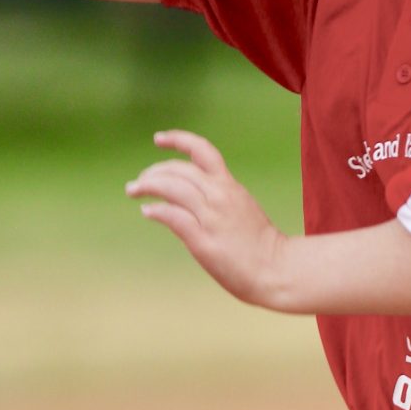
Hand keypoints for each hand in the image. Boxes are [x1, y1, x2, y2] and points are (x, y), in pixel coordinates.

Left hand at [126, 131, 286, 304]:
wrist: (277, 271)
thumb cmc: (260, 246)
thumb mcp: (242, 210)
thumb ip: (219, 200)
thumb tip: (188, 201)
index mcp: (230, 187)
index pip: (202, 151)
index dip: (178, 140)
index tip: (158, 139)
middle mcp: (220, 196)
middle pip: (179, 170)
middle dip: (154, 172)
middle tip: (139, 181)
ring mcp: (211, 218)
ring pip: (171, 188)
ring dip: (147, 186)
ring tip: (133, 190)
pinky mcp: (203, 241)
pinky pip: (172, 216)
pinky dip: (156, 210)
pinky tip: (148, 211)